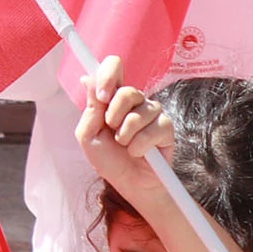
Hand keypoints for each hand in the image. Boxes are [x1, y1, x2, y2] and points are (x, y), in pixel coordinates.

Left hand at [73, 55, 174, 209]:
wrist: (129, 183)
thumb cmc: (108, 159)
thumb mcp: (89, 135)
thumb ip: (90, 108)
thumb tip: (87, 78)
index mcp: (112, 98)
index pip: (114, 67)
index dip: (108, 75)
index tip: (101, 96)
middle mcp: (134, 101)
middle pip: (127, 91)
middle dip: (114, 114)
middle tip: (111, 129)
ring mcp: (152, 113)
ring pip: (139, 111)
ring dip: (126, 134)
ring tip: (124, 145)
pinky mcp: (166, 128)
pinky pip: (154, 129)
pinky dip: (140, 145)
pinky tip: (139, 152)